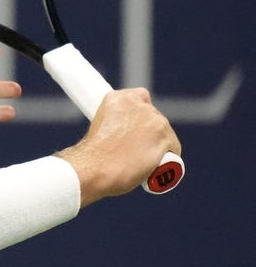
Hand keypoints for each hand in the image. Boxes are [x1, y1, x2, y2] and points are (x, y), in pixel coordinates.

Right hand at [57, 88, 180, 205]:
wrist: (95, 169)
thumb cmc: (92, 155)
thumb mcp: (98, 126)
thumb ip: (115, 122)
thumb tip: (123, 133)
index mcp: (118, 98)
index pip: (141, 97)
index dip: (139, 113)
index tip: (134, 125)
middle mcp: (138, 105)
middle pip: (155, 116)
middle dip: (150, 131)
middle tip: (137, 147)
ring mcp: (154, 121)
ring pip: (165, 132)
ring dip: (158, 144)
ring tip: (144, 160)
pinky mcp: (165, 139)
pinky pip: (174, 148)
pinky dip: (168, 158)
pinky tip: (156, 165)